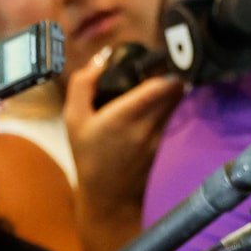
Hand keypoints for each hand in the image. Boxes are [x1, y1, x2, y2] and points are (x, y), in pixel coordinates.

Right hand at [62, 52, 183, 245]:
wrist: (107, 194)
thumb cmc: (87, 154)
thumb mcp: (73, 117)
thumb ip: (84, 84)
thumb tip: (103, 56)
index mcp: (126, 116)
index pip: (162, 86)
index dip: (165, 68)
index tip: (156, 58)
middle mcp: (149, 125)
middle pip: (175, 90)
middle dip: (169, 74)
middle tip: (156, 66)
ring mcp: (160, 136)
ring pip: (177, 102)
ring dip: (171, 90)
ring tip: (156, 81)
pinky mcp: (165, 143)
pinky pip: (172, 115)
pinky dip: (168, 105)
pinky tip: (155, 102)